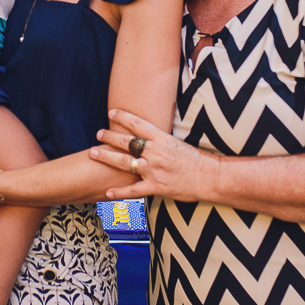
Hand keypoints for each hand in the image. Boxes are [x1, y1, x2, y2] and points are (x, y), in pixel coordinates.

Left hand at [89, 109, 215, 202]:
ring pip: (125, 162)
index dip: (123, 117)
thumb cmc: (198, 160)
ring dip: (107, 157)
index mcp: (162, 139)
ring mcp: (154, 170)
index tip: (111, 112)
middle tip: (98, 132)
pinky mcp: (156, 187)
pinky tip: (106, 193)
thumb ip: (162, 140)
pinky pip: (133, 190)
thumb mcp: (179, 143)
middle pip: (127, 142)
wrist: (211, 177)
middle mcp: (155, 153)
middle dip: (109, 136)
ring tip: (93, 152)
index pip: (138, 124)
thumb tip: (151, 133)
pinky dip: (119, 192)